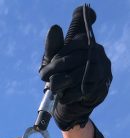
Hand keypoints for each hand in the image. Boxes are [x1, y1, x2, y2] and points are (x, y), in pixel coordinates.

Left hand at [39, 5, 111, 130]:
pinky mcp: (100, 87)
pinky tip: (63, 97)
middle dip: (54, 70)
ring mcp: (101, 70)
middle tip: (43, 78)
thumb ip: (53, 46)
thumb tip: (54, 28)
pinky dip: (68, 95)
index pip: (71, 44)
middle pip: (71, 60)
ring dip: (60, 84)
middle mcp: (97, 52)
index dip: (55, 58)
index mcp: (85, 42)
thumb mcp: (54, 61)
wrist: (75, 102)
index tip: (44, 70)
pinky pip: (81, 91)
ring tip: (52, 88)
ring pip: (76, 76)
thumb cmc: (63, 76)